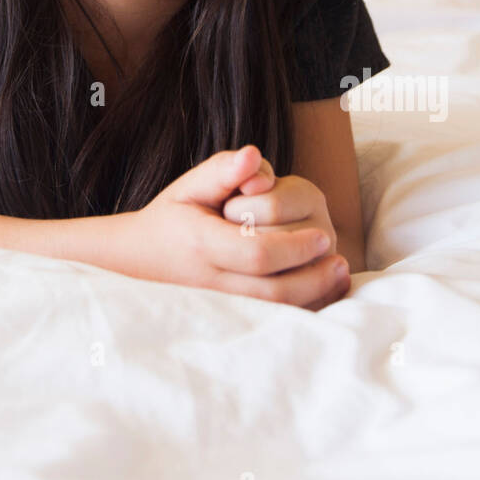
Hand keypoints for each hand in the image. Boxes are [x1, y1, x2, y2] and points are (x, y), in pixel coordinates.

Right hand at [117, 145, 348, 306]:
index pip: (257, 253)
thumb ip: (223, 170)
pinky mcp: (228, 319)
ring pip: (274, 312)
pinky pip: (271, 323)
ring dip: (313, 296)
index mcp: (202, 245)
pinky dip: (302, 313)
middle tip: (339, 257)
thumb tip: (253, 156)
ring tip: (339, 271)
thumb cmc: (174, 217)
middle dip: (313, 276)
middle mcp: (211, 281)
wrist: (139, 260)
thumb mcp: (190, 185)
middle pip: (273, 289)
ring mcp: (219, 306)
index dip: (294, 246)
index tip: (321, 235)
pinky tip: (324, 293)